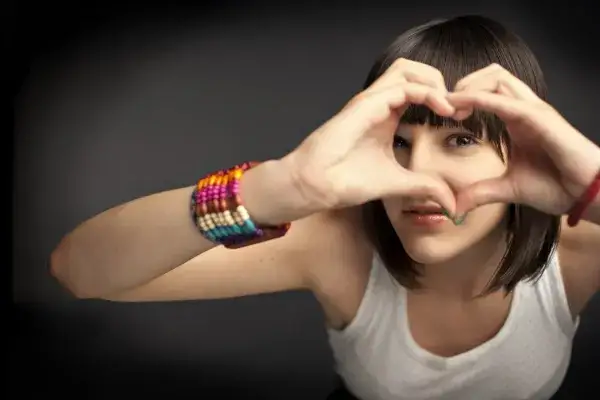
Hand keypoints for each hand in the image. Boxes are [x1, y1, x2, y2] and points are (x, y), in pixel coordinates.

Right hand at [284, 59, 458, 214]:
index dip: (443, 98)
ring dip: (435, 82)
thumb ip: (425, 186)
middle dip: (441, 82)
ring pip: (408, 68)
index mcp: (386, 115)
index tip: (463, 119)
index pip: (418, 89)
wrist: (317, 184)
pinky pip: (404, 86)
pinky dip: (429, 93)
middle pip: (414, 70)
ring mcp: (372, 101)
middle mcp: (379, 103)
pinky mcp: (367, 104)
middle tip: (458, 107)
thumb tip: (453, 204)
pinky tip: (442, 110)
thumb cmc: (347, 180)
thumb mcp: (398, 183)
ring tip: (450, 106)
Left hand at [447, 64, 599, 217]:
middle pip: (491, 74)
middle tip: (446, 108)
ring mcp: (533, 110)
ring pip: (497, 77)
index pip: (487, 90)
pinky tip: (462, 109)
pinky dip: (479, 100)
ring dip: (469, 87)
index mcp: (516, 119)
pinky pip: (504, 101)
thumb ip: (481, 192)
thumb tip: (456, 205)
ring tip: (453, 108)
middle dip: (463, 84)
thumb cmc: (558, 186)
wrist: (588, 194)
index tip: (444, 114)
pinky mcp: (539, 118)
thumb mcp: (508, 189)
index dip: (462, 96)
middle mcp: (524, 109)